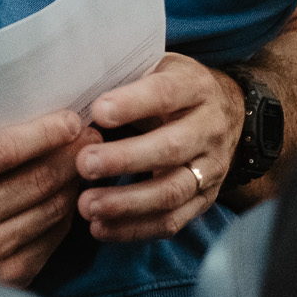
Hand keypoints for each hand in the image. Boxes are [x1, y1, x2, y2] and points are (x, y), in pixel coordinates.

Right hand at [0, 110, 96, 287]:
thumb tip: (44, 113)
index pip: (3, 151)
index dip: (44, 133)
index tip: (72, 120)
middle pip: (35, 182)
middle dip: (71, 155)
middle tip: (92, 137)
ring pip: (52, 210)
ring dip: (74, 183)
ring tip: (86, 163)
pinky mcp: (7, 276)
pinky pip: (53, 238)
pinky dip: (67, 212)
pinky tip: (70, 194)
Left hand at [75, 54, 243, 241]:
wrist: (226, 112)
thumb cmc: (169, 87)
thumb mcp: (155, 67)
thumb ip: (123, 77)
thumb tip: (70, 90)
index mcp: (195, 87)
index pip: (166, 93)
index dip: (133, 103)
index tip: (98, 111)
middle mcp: (209, 129)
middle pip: (171, 148)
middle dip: (125, 159)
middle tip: (84, 164)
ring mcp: (211, 168)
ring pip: (172, 191)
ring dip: (126, 203)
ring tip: (86, 205)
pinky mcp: (204, 200)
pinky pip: (172, 221)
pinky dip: (134, 228)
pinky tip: (100, 228)